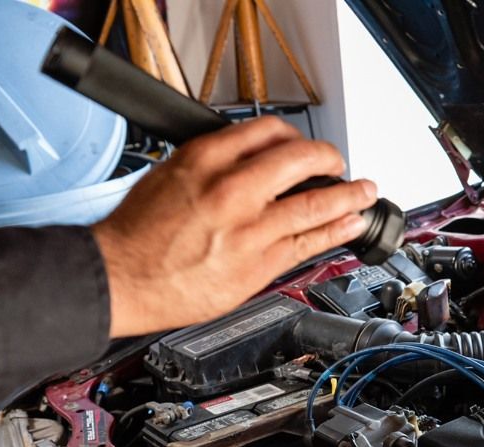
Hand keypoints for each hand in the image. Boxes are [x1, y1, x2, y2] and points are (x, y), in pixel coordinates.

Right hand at [93, 116, 376, 337]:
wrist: (119, 277)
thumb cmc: (136, 234)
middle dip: (329, 159)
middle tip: (340, 163)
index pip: (268, 132)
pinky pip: (307, 243)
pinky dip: (335, 230)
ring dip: (348, 196)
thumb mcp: (168, 176)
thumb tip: (248, 162)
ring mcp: (249, 228)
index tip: (304, 147)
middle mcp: (232, 189)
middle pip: (300, 161)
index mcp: (205, 159)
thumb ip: (213, 167)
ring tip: (364, 192)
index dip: (295, 138)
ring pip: (314, 204)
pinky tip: (350, 224)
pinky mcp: (258, 264)